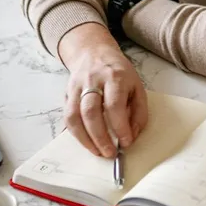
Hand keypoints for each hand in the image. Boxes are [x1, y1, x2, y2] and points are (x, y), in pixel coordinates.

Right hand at [57, 23, 149, 157]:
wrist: (93, 52)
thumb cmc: (119, 73)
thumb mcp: (137, 86)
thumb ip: (139, 111)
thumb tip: (132, 136)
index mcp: (115, 77)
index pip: (115, 105)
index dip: (120, 126)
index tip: (126, 142)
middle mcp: (93, 80)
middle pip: (91, 111)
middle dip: (100, 137)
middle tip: (110, 153)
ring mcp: (76, 87)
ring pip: (74, 116)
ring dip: (85, 139)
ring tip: (97, 152)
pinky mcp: (66, 94)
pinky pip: (67, 117)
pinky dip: (75, 133)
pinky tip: (85, 142)